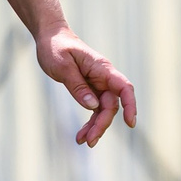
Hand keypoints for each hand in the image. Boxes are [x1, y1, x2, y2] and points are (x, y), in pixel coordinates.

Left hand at [37, 27, 137, 146]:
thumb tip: (93, 106)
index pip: (124, 88)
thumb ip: (78, 86)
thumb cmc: (56, 48)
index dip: (130, 105)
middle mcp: (104, 77)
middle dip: (102, 124)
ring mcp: (98, 84)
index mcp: (102, 68)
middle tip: (89, 141)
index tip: (130, 123)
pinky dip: (89, 122)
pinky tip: (81, 136)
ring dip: (96, 127)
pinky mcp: (90, 90)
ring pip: (103, 110)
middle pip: (111, 105)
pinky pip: (94, 109)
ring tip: (83, 141)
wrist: (50, 38)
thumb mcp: (63, 67)